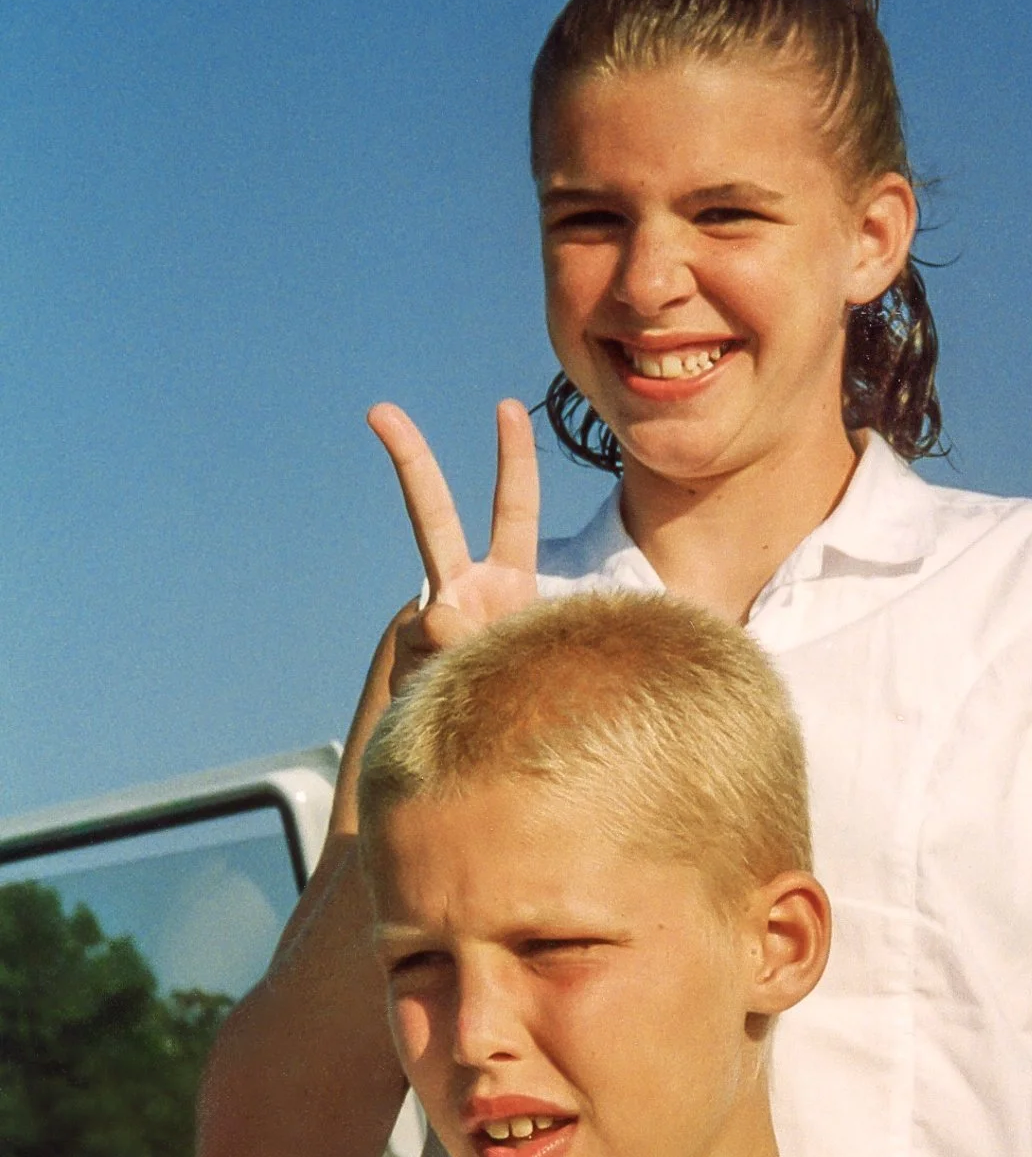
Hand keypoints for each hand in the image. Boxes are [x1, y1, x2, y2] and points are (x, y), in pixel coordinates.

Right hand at [368, 399, 540, 694]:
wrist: (476, 750)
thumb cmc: (526, 698)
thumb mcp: (527, 657)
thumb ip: (486, 631)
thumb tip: (437, 617)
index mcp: (507, 579)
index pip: (513, 510)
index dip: (513, 460)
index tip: (505, 407)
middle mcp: (465, 592)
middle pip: (432, 517)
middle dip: (410, 462)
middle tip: (380, 410)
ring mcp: (432, 628)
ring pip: (433, 620)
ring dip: (461, 660)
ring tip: (483, 690)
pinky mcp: (411, 665)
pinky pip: (430, 671)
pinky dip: (450, 693)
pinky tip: (459, 714)